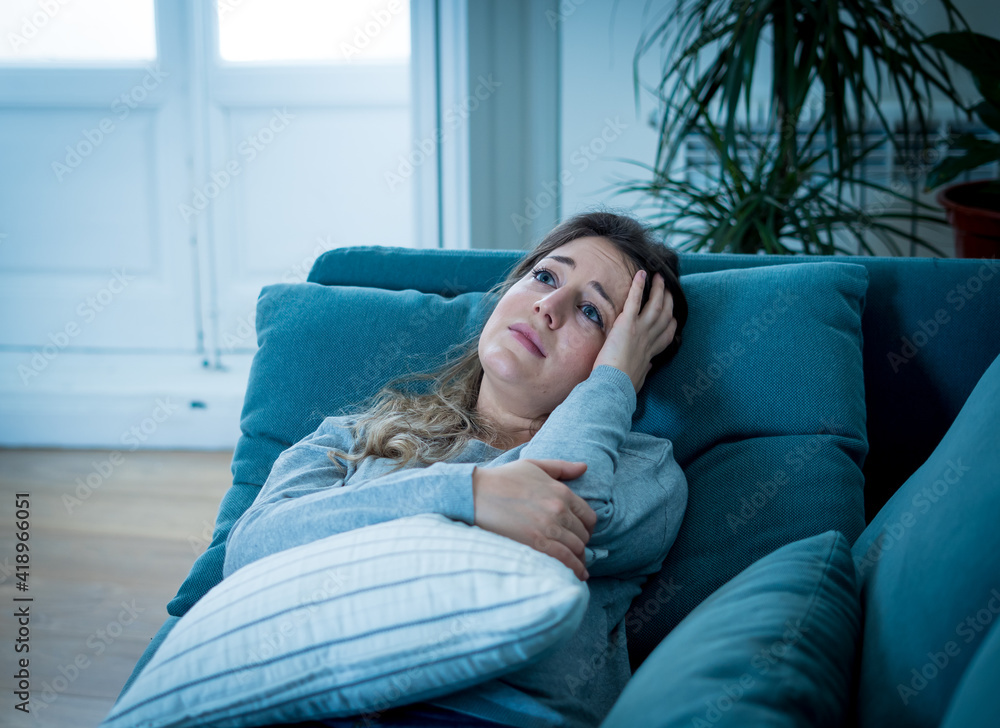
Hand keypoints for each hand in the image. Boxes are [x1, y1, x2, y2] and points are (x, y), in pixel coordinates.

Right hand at [471, 458, 597, 580]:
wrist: (476, 493)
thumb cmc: (502, 478)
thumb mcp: (534, 465)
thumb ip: (561, 467)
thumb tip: (584, 467)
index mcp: (561, 491)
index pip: (588, 516)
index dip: (587, 528)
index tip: (581, 534)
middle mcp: (559, 509)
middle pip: (583, 534)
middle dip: (581, 544)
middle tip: (575, 551)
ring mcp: (549, 527)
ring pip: (576, 548)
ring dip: (579, 559)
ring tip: (577, 566)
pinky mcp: (537, 543)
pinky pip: (565, 559)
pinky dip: (575, 568)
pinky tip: (578, 575)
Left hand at [593, 269, 676, 391]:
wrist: (614, 385)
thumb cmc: (622, 386)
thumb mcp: (638, 379)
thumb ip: (643, 370)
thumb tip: (646, 367)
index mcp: (650, 353)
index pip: (667, 334)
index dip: (671, 322)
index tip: (672, 315)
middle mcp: (649, 339)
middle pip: (665, 315)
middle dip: (668, 300)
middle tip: (668, 289)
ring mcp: (640, 330)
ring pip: (655, 304)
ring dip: (658, 289)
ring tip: (658, 277)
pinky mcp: (627, 324)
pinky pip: (634, 300)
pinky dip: (639, 286)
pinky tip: (641, 274)